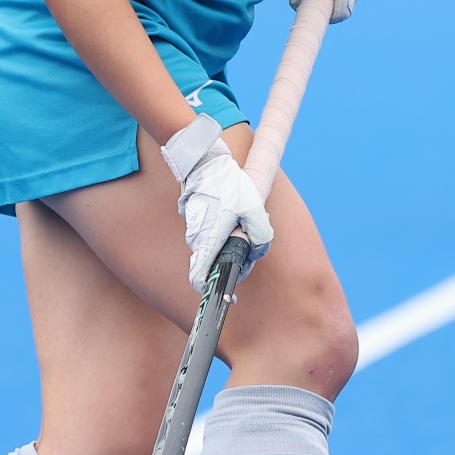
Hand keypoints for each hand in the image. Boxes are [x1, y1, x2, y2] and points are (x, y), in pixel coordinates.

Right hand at [161, 114, 273, 292]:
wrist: (206, 161)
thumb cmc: (229, 185)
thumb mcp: (253, 208)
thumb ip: (261, 233)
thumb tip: (259, 248)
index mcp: (208, 241)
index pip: (199, 278)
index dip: (211, 288)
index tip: (227, 292)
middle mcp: (196, 238)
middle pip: (212, 262)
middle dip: (232, 259)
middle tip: (249, 247)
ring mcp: (193, 228)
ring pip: (212, 246)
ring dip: (228, 242)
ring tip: (241, 223)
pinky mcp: (194, 218)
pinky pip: (208, 233)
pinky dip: (221, 230)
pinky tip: (232, 214)